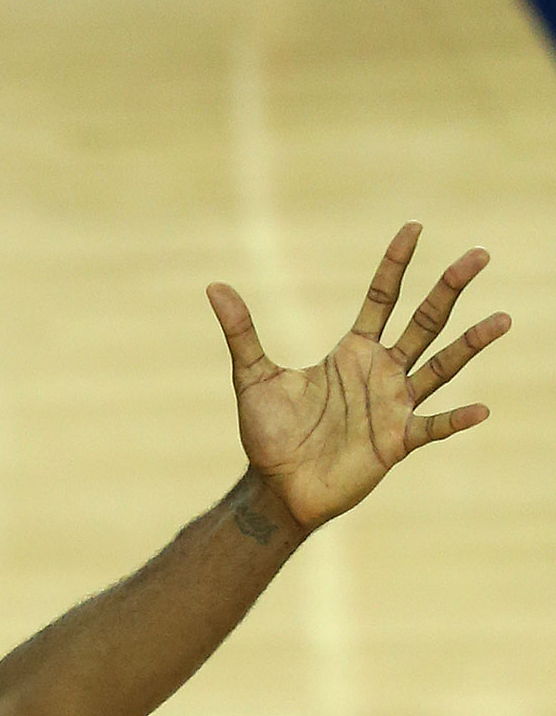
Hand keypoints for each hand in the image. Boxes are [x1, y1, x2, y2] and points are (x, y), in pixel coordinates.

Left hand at [207, 225, 508, 531]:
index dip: (396, 263)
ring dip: (471, 344)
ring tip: (503, 319)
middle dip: (450, 288)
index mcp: (352, 352)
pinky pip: (433, 427)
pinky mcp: (396, 442)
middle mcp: (381, 372)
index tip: (414, 227)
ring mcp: (393, 406)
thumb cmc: (268, 435)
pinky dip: (455, 419)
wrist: (276, 488)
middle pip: (424, 321)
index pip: (382, 297)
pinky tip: (480, 409)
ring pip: (440, 366)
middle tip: (480, 254)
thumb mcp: (253, 378)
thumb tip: (213, 286)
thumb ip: (241, 332)